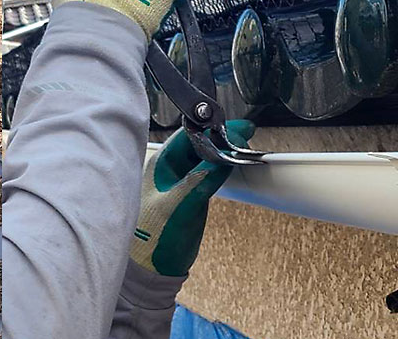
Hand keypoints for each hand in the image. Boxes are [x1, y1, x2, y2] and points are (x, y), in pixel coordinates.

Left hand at [130, 119, 256, 276]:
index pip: (187, 136)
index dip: (211, 127)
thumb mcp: (179, 207)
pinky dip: (219, 167)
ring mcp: (177, 183)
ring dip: (221, 151)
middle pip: (197, 143)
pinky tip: (232, 165)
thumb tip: (223, 157)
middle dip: (220, 136)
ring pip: (203, 158)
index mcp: (158, 166)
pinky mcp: (188, 196)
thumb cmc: (153, 240)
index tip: (237, 127)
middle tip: (246, 134)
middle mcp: (166, 171)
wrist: (152, 270)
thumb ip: (200, 181)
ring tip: (242, 147)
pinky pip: (206, 173)